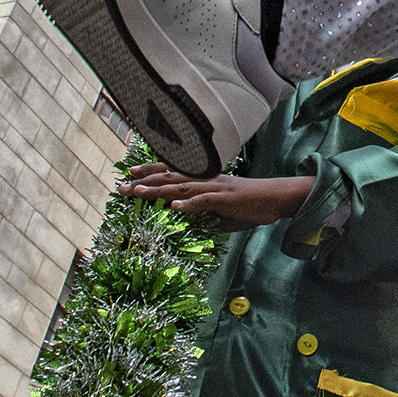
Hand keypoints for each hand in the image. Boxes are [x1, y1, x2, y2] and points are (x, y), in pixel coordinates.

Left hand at [121, 162, 316, 225]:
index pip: (172, 172)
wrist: (275, 198)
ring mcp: (214, 188)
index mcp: (203, 180)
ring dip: (159, 190)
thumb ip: (204, 215)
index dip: (150, 172)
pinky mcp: (225, 199)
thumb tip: (190, 224)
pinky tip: (175, 207)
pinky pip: (204, 201)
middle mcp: (205, 180)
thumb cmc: (250, 205)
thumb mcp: (221, 212)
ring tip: (139, 193)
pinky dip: (189, 204)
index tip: (130, 175)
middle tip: (122, 186)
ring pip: (181, 187)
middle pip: (170, 177)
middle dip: (144, 181)